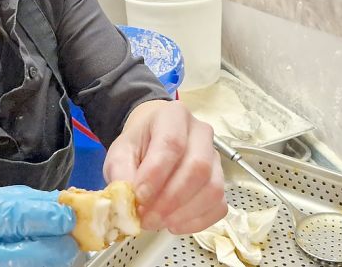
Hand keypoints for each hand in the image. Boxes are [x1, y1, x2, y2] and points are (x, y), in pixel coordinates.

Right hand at [0, 186, 78, 266]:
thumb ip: (19, 203)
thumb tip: (61, 204)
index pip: (1, 217)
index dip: (37, 218)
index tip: (67, 218)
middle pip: (8, 253)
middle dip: (47, 249)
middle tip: (73, 243)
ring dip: (46, 264)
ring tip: (67, 254)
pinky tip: (52, 264)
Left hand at [103, 100, 226, 234]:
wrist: (154, 141)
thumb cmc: (139, 145)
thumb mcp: (120, 152)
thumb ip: (120, 172)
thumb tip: (127, 199)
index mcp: (174, 117)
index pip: (172, 143)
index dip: (156, 175)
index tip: (139, 197)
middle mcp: (201, 133)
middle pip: (198, 167)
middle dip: (170, 199)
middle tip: (146, 218)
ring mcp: (215, 157)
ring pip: (212, 188)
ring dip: (183, 213)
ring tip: (157, 222)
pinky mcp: (221, 180)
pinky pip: (219, 205)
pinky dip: (197, 221)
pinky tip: (174, 224)